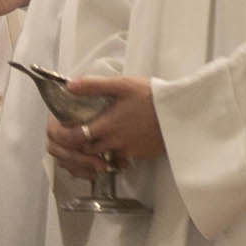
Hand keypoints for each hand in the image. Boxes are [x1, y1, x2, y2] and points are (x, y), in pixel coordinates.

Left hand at [44, 76, 163, 178]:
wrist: (181, 112)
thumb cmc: (151, 96)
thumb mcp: (122, 84)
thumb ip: (94, 86)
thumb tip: (69, 86)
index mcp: (107, 125)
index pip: (76, 138)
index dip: (66, 136)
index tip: (64, 129)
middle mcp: (114, 142)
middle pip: (88, 152)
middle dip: (80, 147)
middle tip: (77, 137)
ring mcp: (128, 151)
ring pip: (104, 158)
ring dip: (97, 153)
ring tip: (96, 141)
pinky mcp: (141, 155)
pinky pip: (121, 160)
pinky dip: (115, 156)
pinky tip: (118, 145)